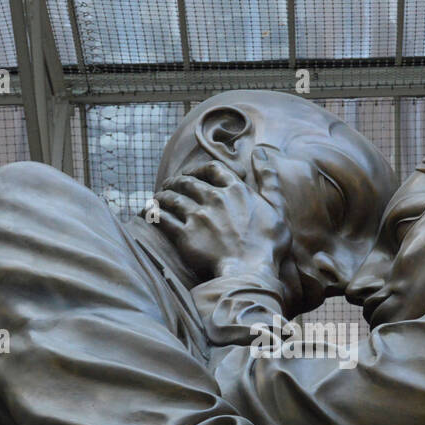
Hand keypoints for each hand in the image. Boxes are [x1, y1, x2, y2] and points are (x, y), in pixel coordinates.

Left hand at [153, 160, 289, 282]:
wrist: (251, 272)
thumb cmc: (268, 244)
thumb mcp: (277, 207)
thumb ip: (269, 179)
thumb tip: (262, 152)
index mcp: (236, 190)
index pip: (212, 168)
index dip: (199, 169)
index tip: (193, 174)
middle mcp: (214, 198)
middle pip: (187, 182)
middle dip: (176, 182)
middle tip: (170, 186)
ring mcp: (197, 216)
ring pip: (172, 197)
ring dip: (162, 196)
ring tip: (158, 198)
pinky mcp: (184, 235)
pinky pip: (161, 218)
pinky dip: (153, 213)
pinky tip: (148, 213)